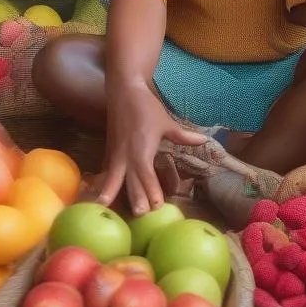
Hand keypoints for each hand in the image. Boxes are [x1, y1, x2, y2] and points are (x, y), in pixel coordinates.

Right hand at [97, 83, 206, 215]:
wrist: (123, 92)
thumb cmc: (146, 107)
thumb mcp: (166, 122)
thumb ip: (183, 135)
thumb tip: (205, 140)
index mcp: (141, 148)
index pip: (146, 173)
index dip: (151, 189)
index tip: (157, 205)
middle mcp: (126, 154)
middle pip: (130, 179)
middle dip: (134, 197)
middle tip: (139, 215)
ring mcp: (115, 154)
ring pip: (113, 177)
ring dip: (110, 192)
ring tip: (103, 207)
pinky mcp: (109, 152)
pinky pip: (106, 171)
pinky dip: (103, 184)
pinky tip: (100, 197)